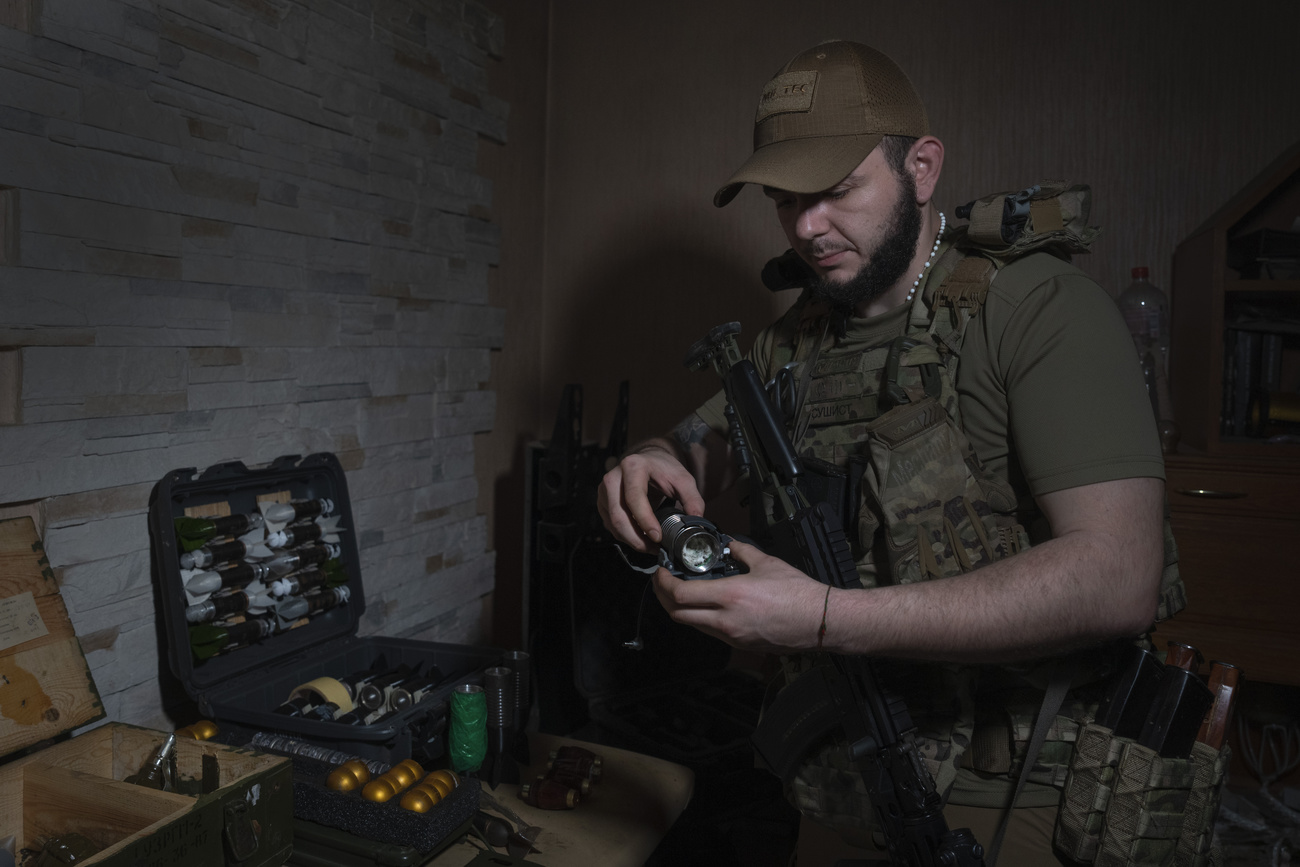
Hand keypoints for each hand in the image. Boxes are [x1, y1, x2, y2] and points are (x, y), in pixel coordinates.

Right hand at [597, 442, 704, 552]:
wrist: (647, 460)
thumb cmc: (664, 469)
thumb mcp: (683, 479)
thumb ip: (692, 499)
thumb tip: (696, 522)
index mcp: (633, 467)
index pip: (634, 498)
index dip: (645, 520)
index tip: (658, 537)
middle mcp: (613, 478)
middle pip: (618, 515)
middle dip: (637, 538)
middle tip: (655, 549)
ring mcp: (604, 491)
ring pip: (613, 524)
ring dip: (632, 540)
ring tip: (652, 547)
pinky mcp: (602, 502)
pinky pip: (611, 526)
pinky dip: (626, 537)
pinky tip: (641, 539)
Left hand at [651, 539, 831, 652]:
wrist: (820, 621)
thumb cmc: (797, 592)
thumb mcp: (766, 563)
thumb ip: (741, 552)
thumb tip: (729, 546)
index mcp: (730, 596)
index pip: (680, 594)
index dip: (663, 583)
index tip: (661, 572)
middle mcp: (725, 620)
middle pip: (678, 614)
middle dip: (663, 598)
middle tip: (662, 583)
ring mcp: (732, 636)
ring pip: (692, 625)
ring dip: (681, 609)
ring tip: (681, 592)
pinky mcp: (740, 644)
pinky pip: (710, 632)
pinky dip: (700, 618)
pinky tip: (705, 605)